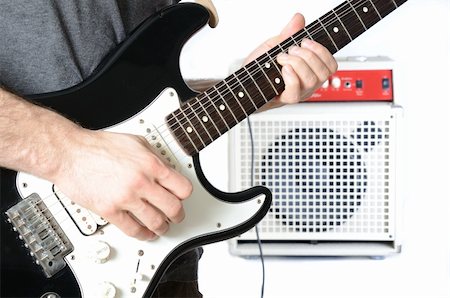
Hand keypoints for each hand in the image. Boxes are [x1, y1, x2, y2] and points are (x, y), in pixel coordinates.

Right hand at [52, 129, 191, 239]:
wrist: (70, 153)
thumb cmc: (98, 146)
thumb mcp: (136, 142)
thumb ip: (155, 157)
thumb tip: (168, 171)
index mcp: (151, 164)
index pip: (182, 188)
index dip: (184, 196)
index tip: (181, 198)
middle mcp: (142, 181)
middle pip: (173, 208)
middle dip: (177, 215)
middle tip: (176, 216)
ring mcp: (126, 197)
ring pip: (156, 222)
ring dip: (163, 228)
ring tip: (162, 227)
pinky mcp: (110, 210)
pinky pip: (133, 230)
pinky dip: (143, 235)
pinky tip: (145, 233)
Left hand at [245, 13, 337, 109]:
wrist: (243, 82)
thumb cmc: (259, 67)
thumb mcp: (274, 46)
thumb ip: (288, 34)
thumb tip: (299, 19)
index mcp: (310, 71)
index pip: (331, 66)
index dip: (322, 52)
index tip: (305, 41)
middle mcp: (307, 85)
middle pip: (324, 73)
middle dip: (308, 55)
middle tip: (291, 50)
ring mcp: (298, 93)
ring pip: (311, 80)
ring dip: (297, 63)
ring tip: (282, 58)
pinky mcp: (284, 99)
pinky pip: (295, 92)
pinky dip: (291, 77)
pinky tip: (283, 68)